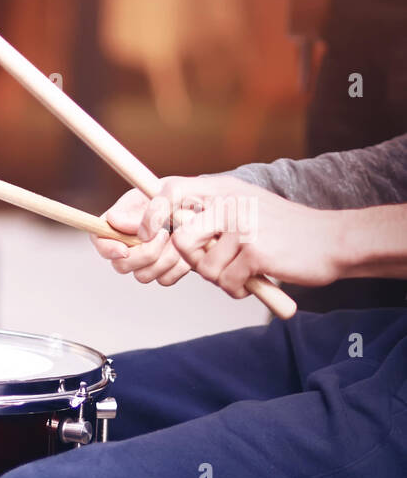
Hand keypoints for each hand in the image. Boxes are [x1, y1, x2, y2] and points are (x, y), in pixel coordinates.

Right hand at [92, 187, 192, 286]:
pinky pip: (164, 279)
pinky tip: (187, 251)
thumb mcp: (166, 191)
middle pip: (120, 265)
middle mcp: (129, 244)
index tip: (124, 249)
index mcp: (120, 221)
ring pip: (142, 275)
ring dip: (164, 259)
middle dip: (143, 254)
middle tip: (164, 235)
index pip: (99, 238)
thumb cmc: (185, 194)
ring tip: (180, 239)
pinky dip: (178, 267)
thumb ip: (139, 207)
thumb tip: (115, 221)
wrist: (210, 207)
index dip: (107, 248)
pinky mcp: (164, 271)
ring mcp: (146, 260)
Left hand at [157, 175, 342, 297]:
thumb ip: (206, 216)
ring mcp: (243, 226)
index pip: (169, 191)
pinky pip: (226, 282)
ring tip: (245, 269)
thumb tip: (162, 233)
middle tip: (218, 265)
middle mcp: (230, 202)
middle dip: (193, 262)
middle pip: (180, 241)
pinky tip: (256, 278)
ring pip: (204, 268)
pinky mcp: (255, 251)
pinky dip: (238, 288)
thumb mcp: (242, 211)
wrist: (332, 241)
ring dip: (222, 278)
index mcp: (223, 188)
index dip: (149, 215)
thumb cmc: (282, 233)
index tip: (144, 236)